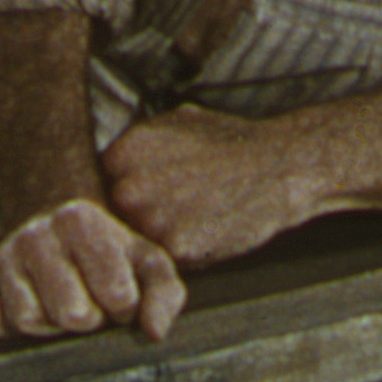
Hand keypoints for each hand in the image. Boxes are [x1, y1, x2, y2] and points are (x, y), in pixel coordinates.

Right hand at [0, 200, 185, 342]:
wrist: (61, 236)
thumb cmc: (111, 256)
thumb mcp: (148, 265)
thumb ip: (164, 295)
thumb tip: (153, 332)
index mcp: (79, 219)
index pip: (115, 296)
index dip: (124, 308)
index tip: (120, 296)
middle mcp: (35, 232)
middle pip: (70, 315)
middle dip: (88, 321)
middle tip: (91, 305)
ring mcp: (3, 255)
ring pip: (29, 321)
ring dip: (52, 328)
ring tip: (62, 306)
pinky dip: (11, 329)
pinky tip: (32, 307)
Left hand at [104, 104, 310, 265]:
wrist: (279, 167)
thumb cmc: (233, 144)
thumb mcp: (180, 122)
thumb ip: (144, 140)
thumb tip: (121, 154)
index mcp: (124, 151)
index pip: (102, 183)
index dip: (123, 192)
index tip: (143, 197)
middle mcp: (128, 185)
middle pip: (113, 216)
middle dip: (135, 218)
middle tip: (169, 213)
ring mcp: (149, 219)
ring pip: (137, 241)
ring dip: (156, 239)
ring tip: (192, 221)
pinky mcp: (175, 248)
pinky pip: (166, 259)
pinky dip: (182, 254)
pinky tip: (205, 233)